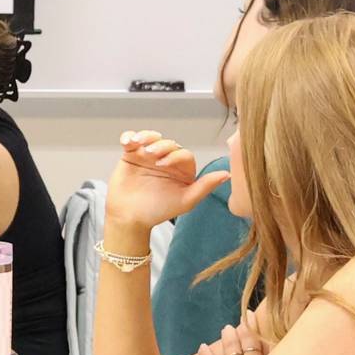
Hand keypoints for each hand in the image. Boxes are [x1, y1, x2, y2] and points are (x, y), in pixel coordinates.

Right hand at [106, 130, 227, 232]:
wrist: (128, 217)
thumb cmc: (157, 211)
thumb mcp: (185, 201)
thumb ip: (205, 186)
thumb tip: (227, 174)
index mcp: (182, 170)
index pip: (183, 154)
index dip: (175, 155)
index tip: (163, 164)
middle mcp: (166, 160)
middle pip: (167, 143)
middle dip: (160, 146)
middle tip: (151, 155)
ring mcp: (148, 156)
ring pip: (150, 137)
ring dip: (145, 137)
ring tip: (138, 143)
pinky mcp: (131, 155)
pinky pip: (131, 140)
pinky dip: (128, 136)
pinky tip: (127, 141)